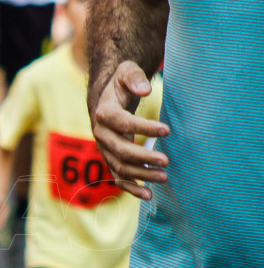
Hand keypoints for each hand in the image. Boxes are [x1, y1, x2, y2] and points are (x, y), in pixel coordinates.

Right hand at [90, 61, 169, 199]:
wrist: (106, 99)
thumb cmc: (120, 84)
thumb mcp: (125, 72)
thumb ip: (134, 78)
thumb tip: (145, 90)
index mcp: (103, 113)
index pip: (123, 123)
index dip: (144, 127)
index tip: (167, 129)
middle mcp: (100, 134)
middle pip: (119, 150)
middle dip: (143, 157)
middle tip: (166, 160)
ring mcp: (104, 149)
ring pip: (119, 167)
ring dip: (141, 174)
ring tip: (164, 177)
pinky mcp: (110, 159)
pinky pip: (118, 178)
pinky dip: (131, 188)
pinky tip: (148, 195)